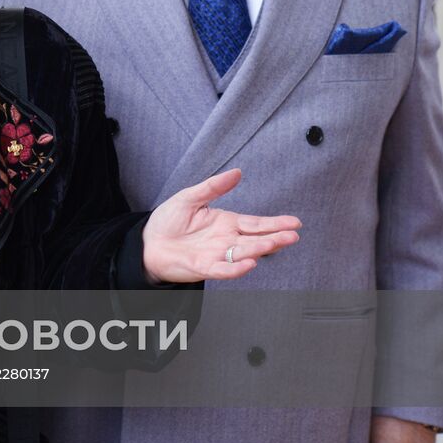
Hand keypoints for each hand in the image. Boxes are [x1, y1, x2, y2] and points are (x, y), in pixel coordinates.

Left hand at [142, 168, 300, 282]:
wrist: (148, 242)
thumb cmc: (168, 221)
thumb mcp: (190, 197)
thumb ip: (213, 187)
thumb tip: (236, 172)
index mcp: (226, 223)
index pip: (255, 223)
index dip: (275, 223)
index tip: (295, 222)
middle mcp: (227, 241)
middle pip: (256, 239)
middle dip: (275, 237)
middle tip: (293, 235)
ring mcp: (218, 255)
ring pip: (244, 253)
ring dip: (260, 249)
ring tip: (277, 243)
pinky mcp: (205, 267)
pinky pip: (224, 270)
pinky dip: (236, 268)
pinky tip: (249, 263)